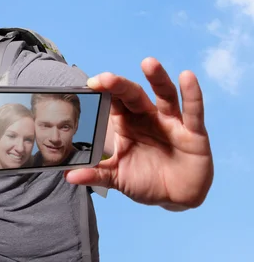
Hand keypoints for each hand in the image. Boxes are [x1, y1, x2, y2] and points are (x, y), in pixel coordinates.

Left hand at [65, 57, 213, 210]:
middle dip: (120, 85)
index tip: (89, 84)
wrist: (175, 199)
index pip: (113, 101)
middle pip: (133, 95)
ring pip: (164, 95)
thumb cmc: (145, 181)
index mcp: (127, 123)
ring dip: (157, 78)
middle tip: (106, 78)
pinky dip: (192, 94)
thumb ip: (96, 174)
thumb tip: (69, 176)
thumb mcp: (117, 178)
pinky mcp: (194, 133)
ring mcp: (171, 123)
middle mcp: (148, 117)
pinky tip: (187, 77)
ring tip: (149, 63)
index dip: (103, 91)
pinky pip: (193, 112)